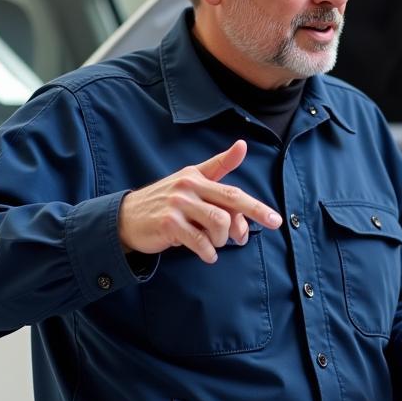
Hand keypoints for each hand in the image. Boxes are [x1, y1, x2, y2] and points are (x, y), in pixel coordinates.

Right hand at [118, 140, 282, 263]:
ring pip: (218, 222)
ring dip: (222, 240)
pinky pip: (199, 241)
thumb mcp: (190, 179)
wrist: (125, 219)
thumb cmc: (165, 202)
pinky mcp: (168, 224)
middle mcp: (189, 187)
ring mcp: (178, 205)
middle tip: (248, 239)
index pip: (233, 192)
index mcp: (197, 177)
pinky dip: (208, 252)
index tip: (276, 220)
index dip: (256, 206)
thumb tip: (243, 145)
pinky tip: (207, 254)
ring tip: (215, 244)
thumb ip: (218, 167)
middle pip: (231, 203)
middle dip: (251, 219)